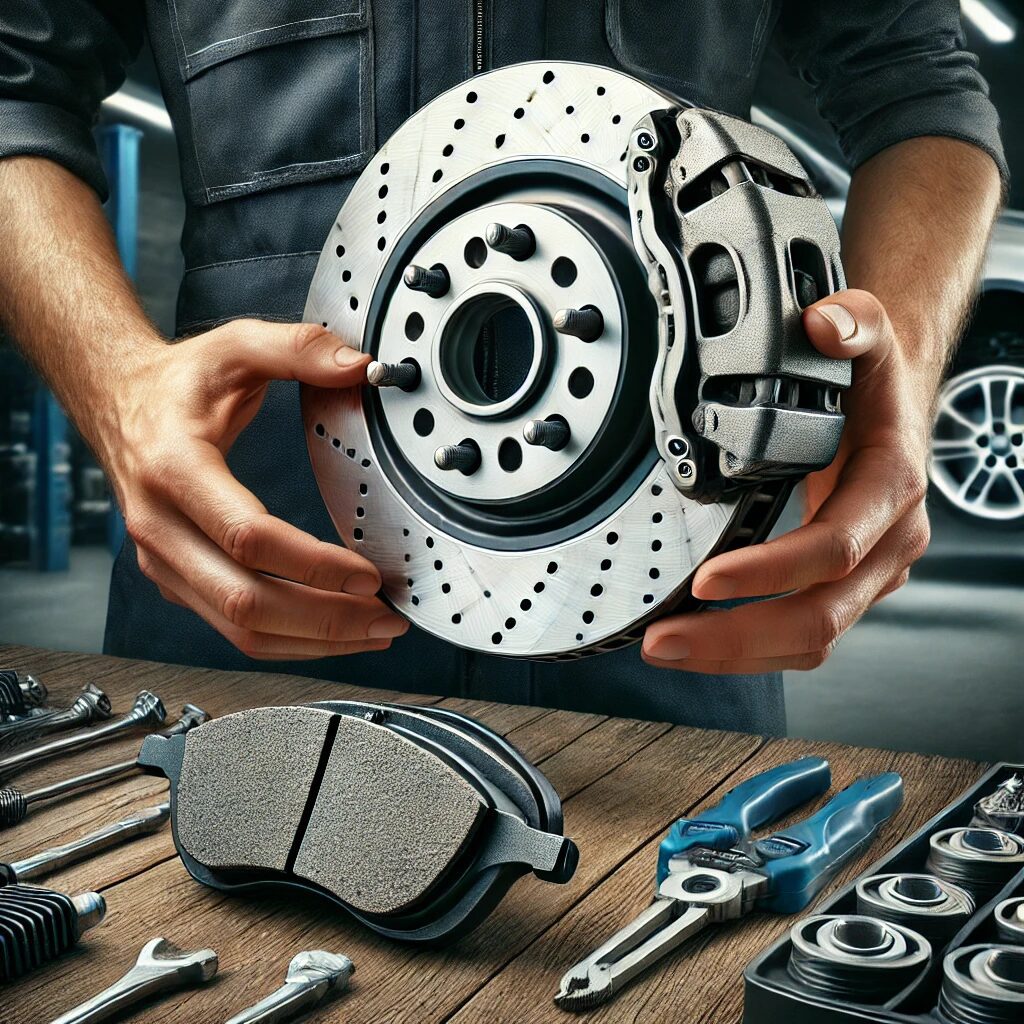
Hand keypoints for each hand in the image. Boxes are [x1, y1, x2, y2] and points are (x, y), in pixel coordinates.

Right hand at [102, 319, 407, 659]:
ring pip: (238, 629)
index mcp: (174, 469)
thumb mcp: (234, 347)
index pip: (247, 536)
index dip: (313, 565)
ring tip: (372, 630)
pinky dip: (286, 639)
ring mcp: (163, 561)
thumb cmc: (176, 383)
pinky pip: (230, 627)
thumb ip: (298, 347)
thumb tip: (359, 365)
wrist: (116, 402)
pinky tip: (330, 631)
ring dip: (311, 641)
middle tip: (385, 617)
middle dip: (324, 619)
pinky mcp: (174, 579)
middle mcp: (160, 526)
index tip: (368, 574)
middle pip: (245, 602)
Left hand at [642, 289, 932, 673]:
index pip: (833, 549)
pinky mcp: (846, 589)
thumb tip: (824, 322)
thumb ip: (852, 322)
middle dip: (738, 637)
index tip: (705, 580)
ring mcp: (870, 575)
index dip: (770, 571)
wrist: (893, 411)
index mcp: (891, 489)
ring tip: (666, 648)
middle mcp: (888, 544)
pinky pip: (802, 637)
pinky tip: (698, 644)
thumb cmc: (873, 382)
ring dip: (735, 654)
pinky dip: (749, 649)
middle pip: (819, 617)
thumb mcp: (869, 336)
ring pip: (811, 641)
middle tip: (663, 640)